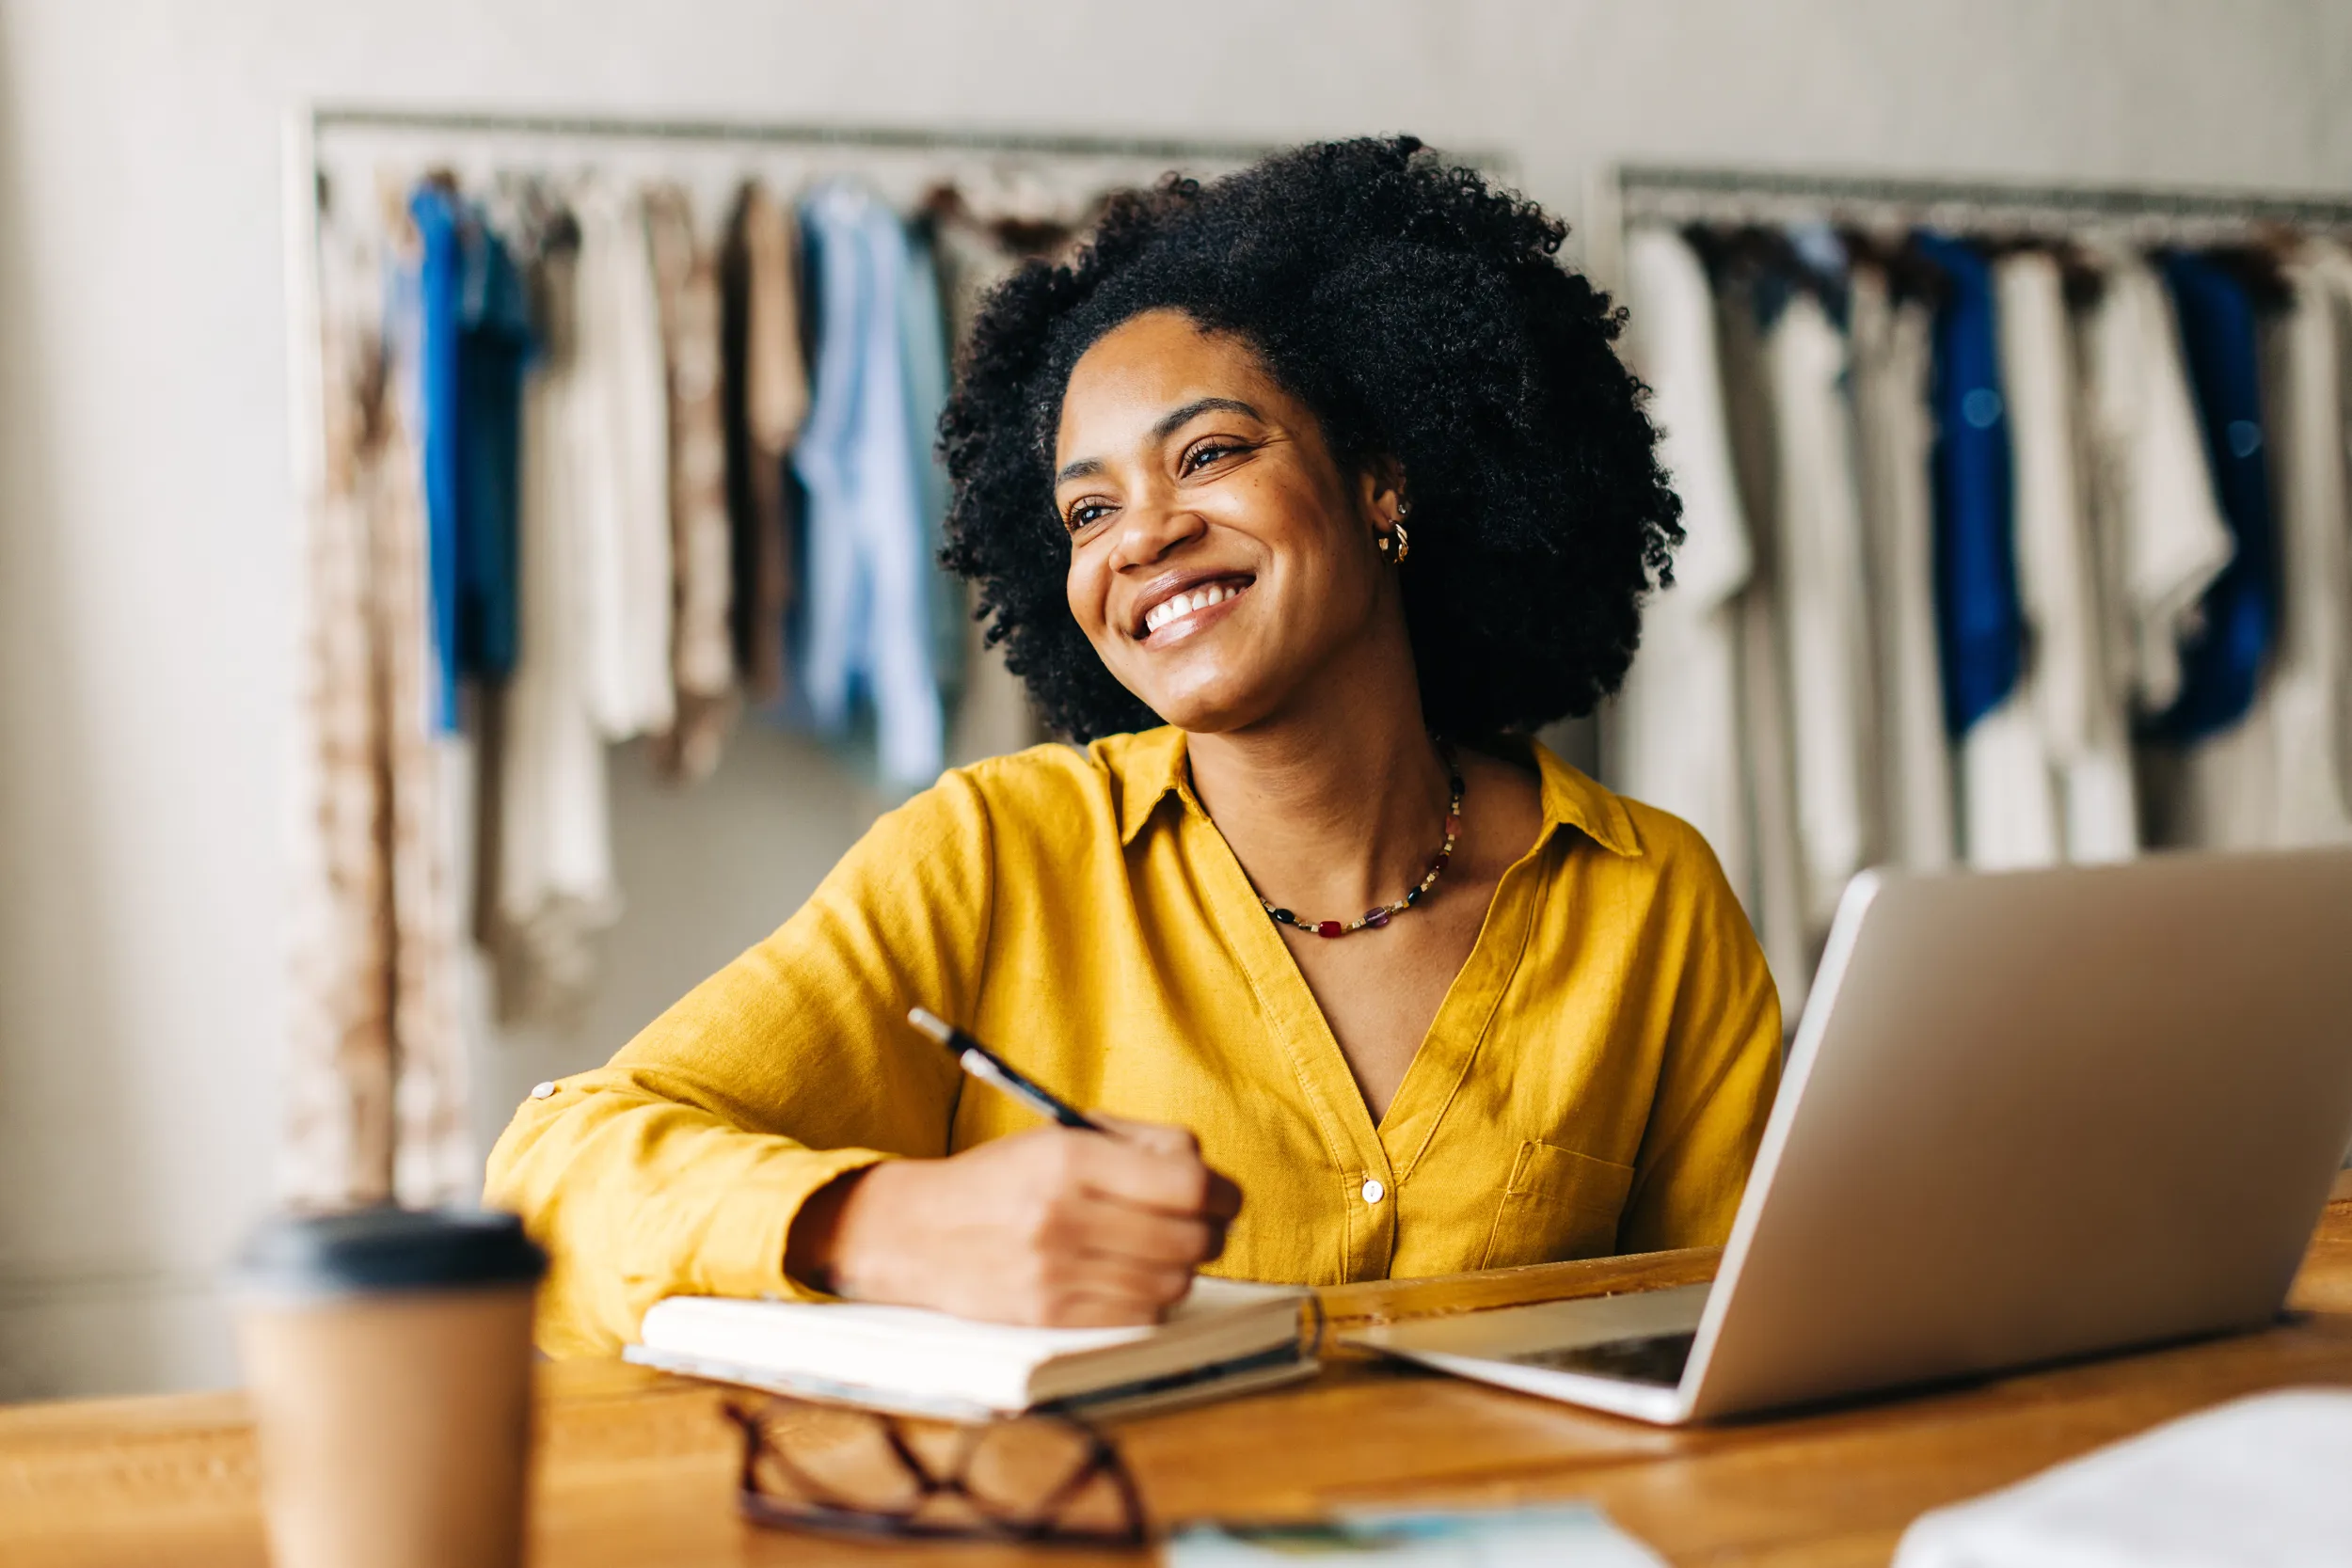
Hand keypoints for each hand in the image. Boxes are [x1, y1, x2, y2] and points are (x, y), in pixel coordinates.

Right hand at [789, 1118, 1242, 1326]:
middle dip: (1209, 1230)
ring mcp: (1056, 1273)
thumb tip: (1208, 1175)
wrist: (917, 1234)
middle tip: (1200, 1225)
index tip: (1221, 1194)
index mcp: (1069, 1160)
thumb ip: (1138, 1145)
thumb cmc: (1003, 1179)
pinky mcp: (1050, 1317)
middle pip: (1190, 1238)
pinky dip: (1149, 1300)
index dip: (1220, 1191)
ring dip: (1179, 1268)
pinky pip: (1140, 1317)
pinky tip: (1130, 1279)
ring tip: (1157, 1251)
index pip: (1186, 1183)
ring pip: (1173, 1282)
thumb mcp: (1060, 1136)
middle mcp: (1063, 1216)